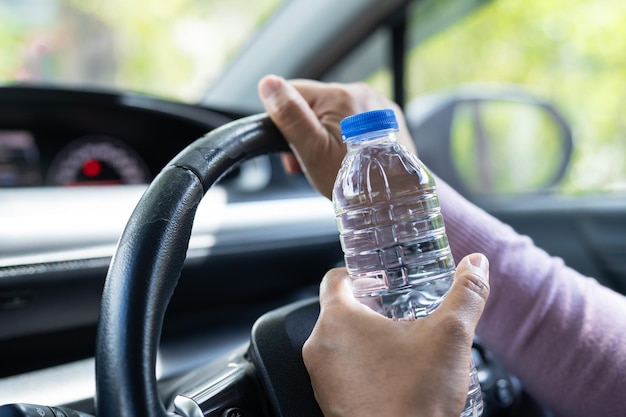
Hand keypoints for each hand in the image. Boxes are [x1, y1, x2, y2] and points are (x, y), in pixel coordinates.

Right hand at [258, 75, 414, 198]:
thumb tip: (268, 83)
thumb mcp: (312, 151)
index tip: (292, 149)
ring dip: (326, 134)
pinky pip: (357, 121)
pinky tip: (351, 157)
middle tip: (310, 162)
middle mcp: (360, 92)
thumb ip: (290, 116)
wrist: (398, 196)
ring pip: (335, 113)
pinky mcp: (388, 118)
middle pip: (314, 104)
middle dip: (306, 132)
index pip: (292, 92)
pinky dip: (349, 137)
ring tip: (333, 163)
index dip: (283, 121)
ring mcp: (377, 105)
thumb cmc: (356, 180)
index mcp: (338, 96)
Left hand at [302, 253, 489, 416]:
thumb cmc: (415, 398)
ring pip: (338, 343)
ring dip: (363, 340)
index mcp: (338, 319)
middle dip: (368, 310)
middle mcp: (319, 345)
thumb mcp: (450, 336)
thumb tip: (476, 264)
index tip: (376, 279)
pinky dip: (359, 367)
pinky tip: (390, 375)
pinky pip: (339, 371)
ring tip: (397, 347)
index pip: (335, 278)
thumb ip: (467, 293)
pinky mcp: (328, 400)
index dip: (357, 274)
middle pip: (338, 311)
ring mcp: (320, 376)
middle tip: (396, 314)